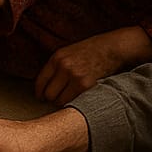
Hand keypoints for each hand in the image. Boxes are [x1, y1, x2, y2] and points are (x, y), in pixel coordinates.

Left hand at [35, 27, 151, 104]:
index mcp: (57, 58)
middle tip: (57, 100)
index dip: (39, 93)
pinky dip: (75, 103)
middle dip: (51, 99)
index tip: (41, 98)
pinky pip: (73, 101)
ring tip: (70, 99)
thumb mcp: (68, 53)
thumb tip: (45, 87)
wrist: (112, 48)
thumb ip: (56, 67)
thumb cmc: (90, 52)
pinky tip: (79, 99)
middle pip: (49, 94)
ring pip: (60, 100)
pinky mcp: (86, 85)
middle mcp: (64, 66)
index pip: (40, 81)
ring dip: (63, 102)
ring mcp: (75, 76)